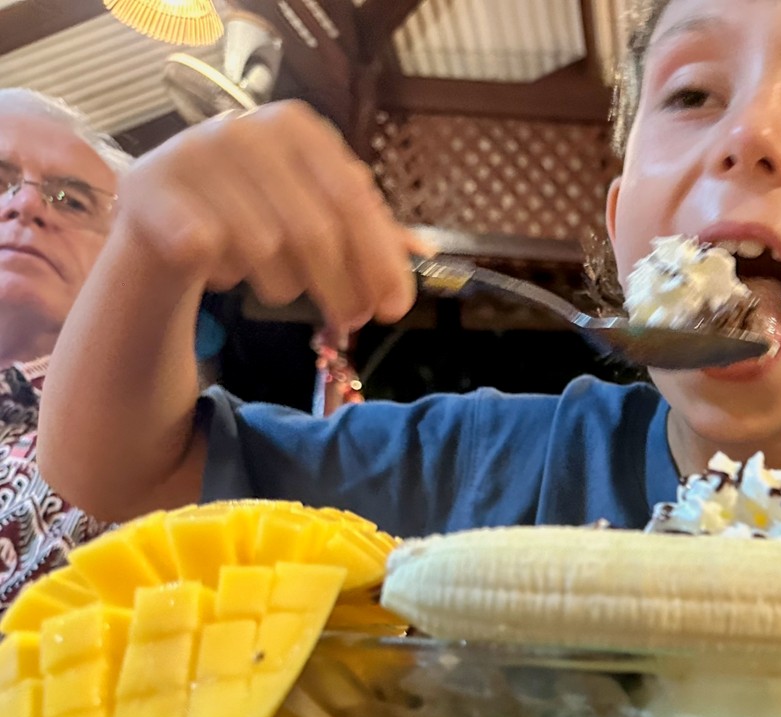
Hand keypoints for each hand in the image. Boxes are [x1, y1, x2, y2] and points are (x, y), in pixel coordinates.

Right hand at [112, 102, 417, 331]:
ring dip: (280, 284)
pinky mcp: (150, 188)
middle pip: (314, 230)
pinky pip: (209, 254)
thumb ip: (369, 230)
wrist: (162, 209)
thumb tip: (427, 250)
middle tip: (351, 322)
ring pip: (263, 249)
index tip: (396, 308)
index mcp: (297, 128)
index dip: (380, 260)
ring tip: (275, 282)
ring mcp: (193, 153)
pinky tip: (222, 268)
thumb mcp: (315, 209)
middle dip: (340, 288)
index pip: (352, 201)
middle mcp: (245, 129)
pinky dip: (226, 275)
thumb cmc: (255, 210)